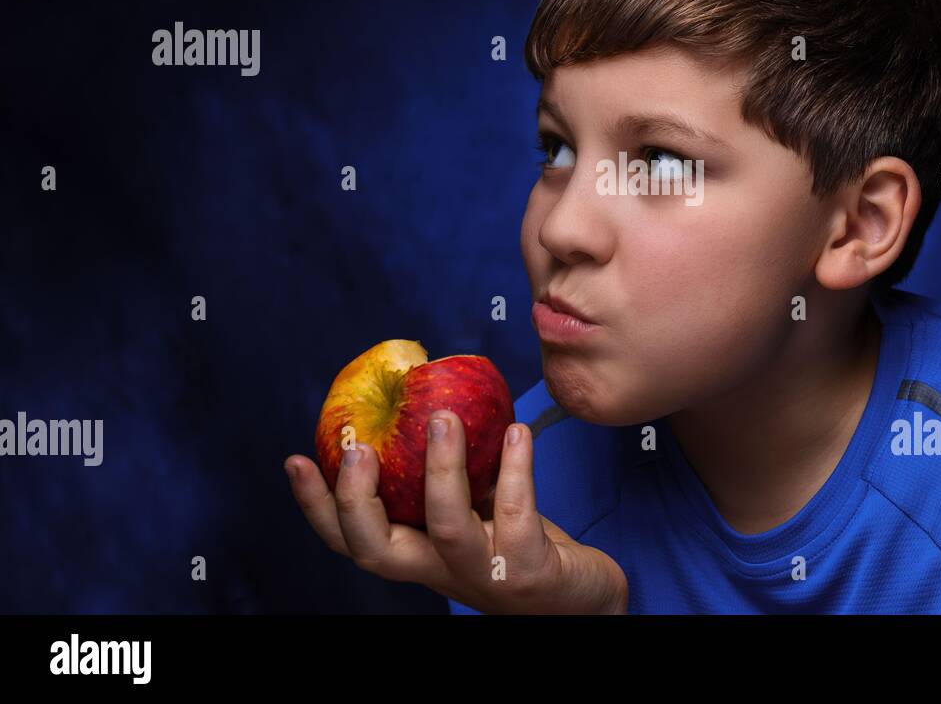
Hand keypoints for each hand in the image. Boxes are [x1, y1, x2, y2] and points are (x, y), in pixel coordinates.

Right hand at [284, 411, 627, 613]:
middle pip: (376, 550)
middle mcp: (440, 570)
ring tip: (444, 417)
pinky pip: (517, 516)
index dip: (318, 506)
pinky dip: (516, 470)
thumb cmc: (521, 547)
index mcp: (419, 554)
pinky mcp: (528, 570)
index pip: (352, 540)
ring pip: (446, 527)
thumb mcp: (476, 510)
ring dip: (441, 470)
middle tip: (357, 446)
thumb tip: (429, 402)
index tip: (297, 459)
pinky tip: (518, 432)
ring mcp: (484, 574)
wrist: (580, 601)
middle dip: (357, 499)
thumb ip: (452, 474)